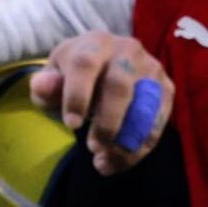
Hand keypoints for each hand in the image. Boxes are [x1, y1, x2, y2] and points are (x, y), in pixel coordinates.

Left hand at [29, 33, 172, 173]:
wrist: (107, 66)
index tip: (70, 125)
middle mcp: (127, 50)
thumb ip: (46, 86)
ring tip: (105, 162)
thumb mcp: (55, 78)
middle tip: (93, 147)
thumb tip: (41, 86)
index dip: (77, 95)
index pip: (85, 64)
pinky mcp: (166, 89)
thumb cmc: (76, 76)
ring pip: (144, 108)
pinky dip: (139, 148)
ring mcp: (150, 69)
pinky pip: (157, 122)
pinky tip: (118, 162)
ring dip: (126, 140)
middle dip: (106, 123)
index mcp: (94, 43)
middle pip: (119, 87)